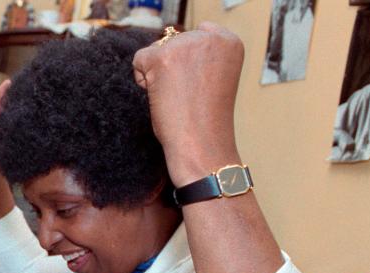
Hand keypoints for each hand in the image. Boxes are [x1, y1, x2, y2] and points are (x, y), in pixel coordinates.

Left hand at [132, 23, 244, 185]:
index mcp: (230, 42)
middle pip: (174, 42)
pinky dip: (143, 79)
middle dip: (173, 67)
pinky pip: (139, 59)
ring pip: (156, 50)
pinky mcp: (162, 57)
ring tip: (177, 97)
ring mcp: (186, 45)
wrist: (201, 143)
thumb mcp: (212, 77)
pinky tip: (161, 96)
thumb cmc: (206, 118)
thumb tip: (169, 49)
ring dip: (158, 74)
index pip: (198, 32)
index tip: (198, 83)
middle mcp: (210, 37)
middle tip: (187, 95)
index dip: (190, 60)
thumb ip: (199, 56)